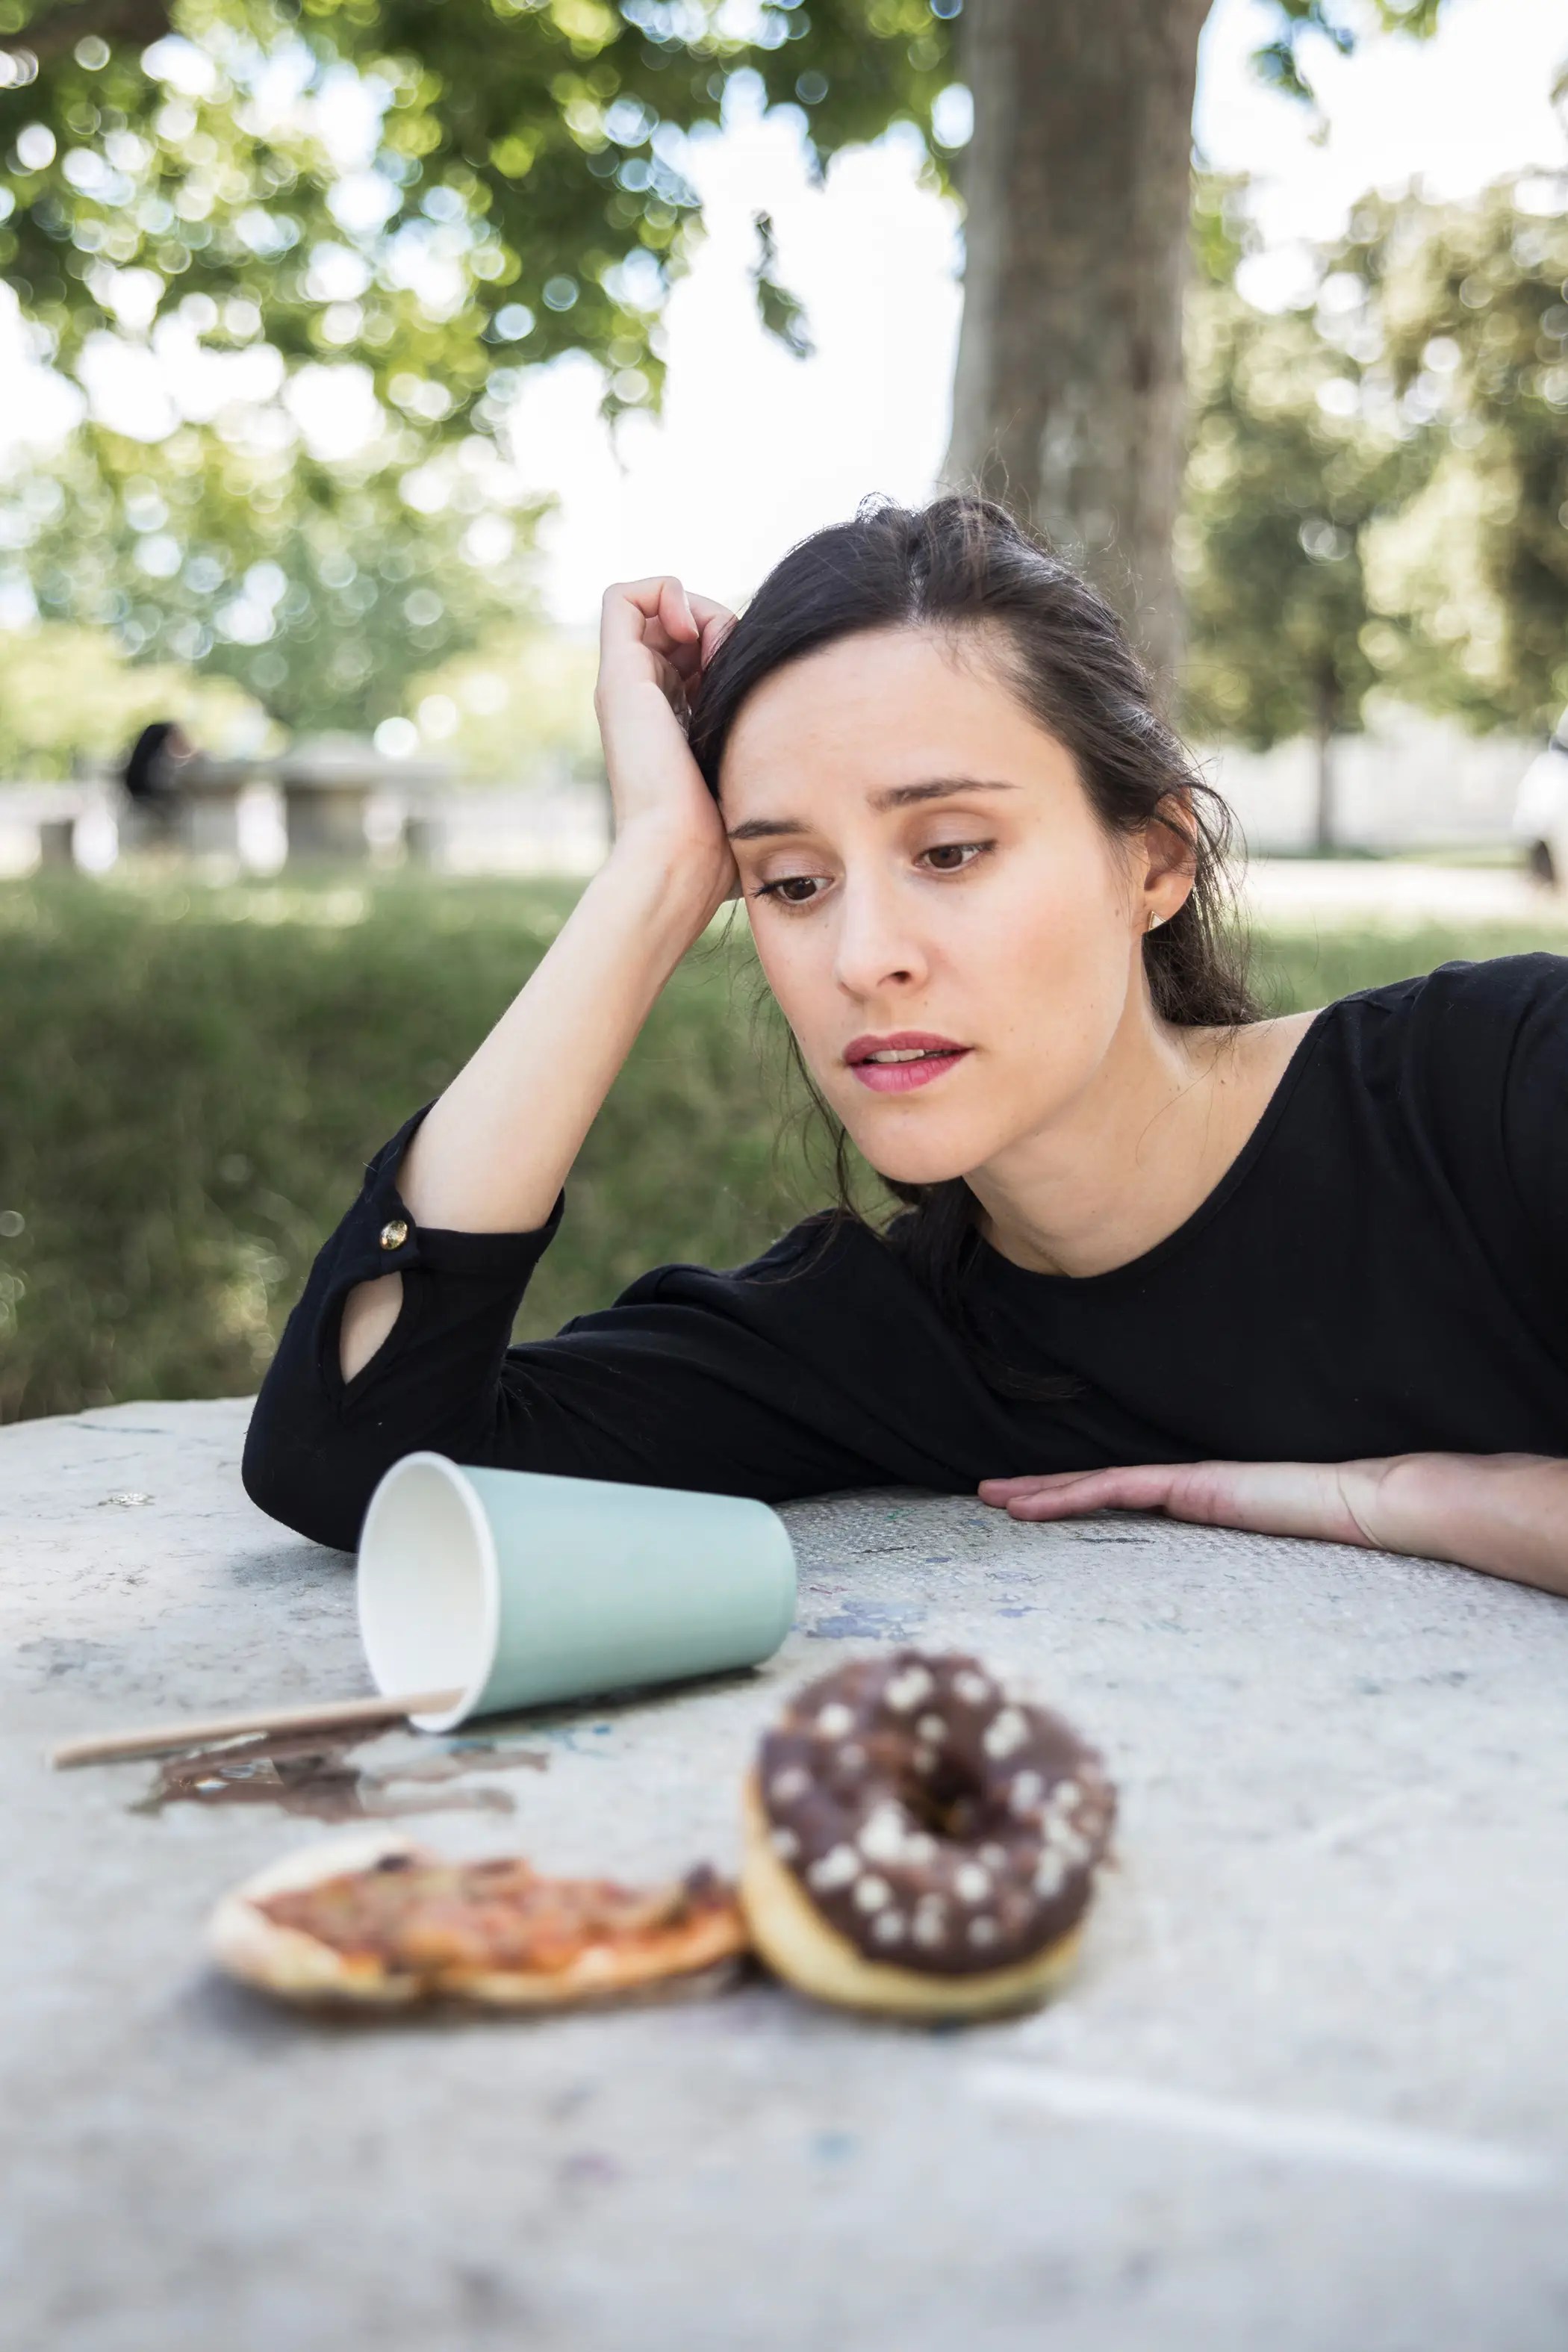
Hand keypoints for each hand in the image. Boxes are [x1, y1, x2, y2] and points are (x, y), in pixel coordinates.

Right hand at [595, 575, 738, 923]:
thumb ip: (763, 744)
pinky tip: (693, 630)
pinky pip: (621, 596)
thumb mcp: (751, 772)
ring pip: (655, 606)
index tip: (745, 678)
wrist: (680, 856)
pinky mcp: (616, 675)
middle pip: (678, 624)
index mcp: (672, 721)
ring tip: (716, 646)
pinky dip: (663, 593)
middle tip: (733, 660)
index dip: (727, 646)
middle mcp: (643, 698)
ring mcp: (626, 685)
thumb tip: (808, 720)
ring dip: (697, 608)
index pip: (696, 654)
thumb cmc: (723, 837)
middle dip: (715, 624)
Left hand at [977, 1452, 1567, 1597]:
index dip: (1072, 1502)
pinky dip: (1077, 1494)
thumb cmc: (1338, 1540)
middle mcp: (1185, 1489)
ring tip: (994, 1497)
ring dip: (1043, 1491)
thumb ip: (1236, 1589)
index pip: (1121, 1501)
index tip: (1027, 1512)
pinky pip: (1125, 1487)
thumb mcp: (1270, 1574)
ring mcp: (1189, 1482)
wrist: (1377, 1505)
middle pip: (1096, 1488)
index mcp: (1198, 1506)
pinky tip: (1040, 1503)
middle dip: (1039, 1492)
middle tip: (986, 1498)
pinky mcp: (1197, 1483)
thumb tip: (1223, 1642)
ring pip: (1097, 1484)